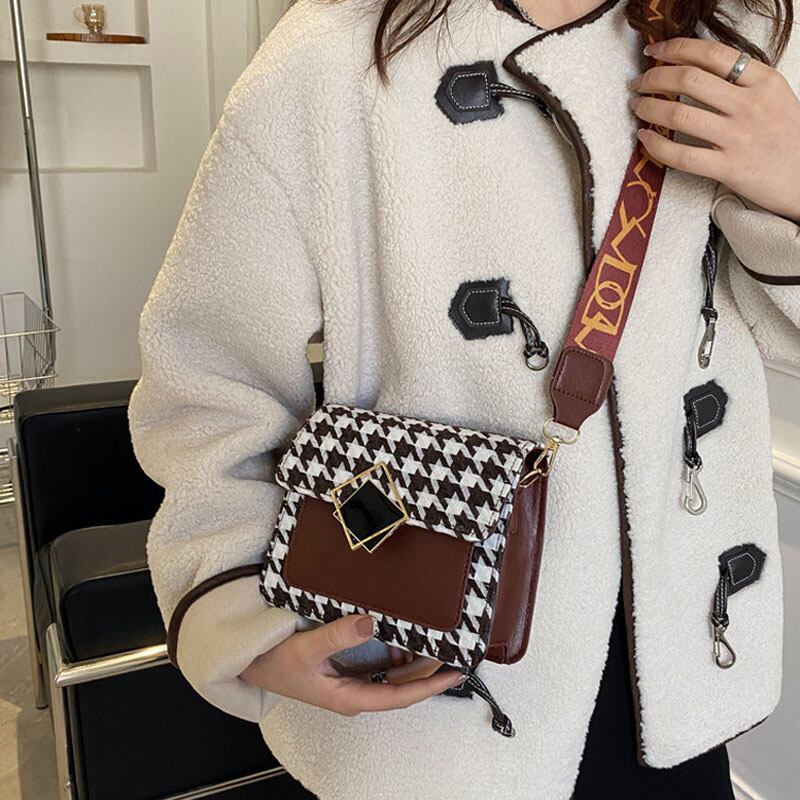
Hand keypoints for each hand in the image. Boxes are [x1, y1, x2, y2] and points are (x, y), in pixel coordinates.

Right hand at [239, 613, 465, 715]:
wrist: (250, 662)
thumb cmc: (274, 662)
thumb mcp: (305, 649)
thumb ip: (337, 636)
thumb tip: (370, 623)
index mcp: (351, 696)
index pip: (401, 694)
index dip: (430, 685)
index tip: (455, 673)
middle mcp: (357, 691)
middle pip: (404, 684)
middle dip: (429, 669)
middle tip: (454, 647)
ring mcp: (353, 680)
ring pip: (394, 673)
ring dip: (415, 658)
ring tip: (436, 638)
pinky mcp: (348, 668)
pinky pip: (382, 661)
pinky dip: (397, 649)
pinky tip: (406, 633)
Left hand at [629, 37, 799, 223]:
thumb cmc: (786, 136)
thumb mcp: (774, 96)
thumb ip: (741, 81)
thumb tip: (695, 67)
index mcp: (763, 81)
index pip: (712, 54)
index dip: (676, 49)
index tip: (654, 52)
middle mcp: (750, 105)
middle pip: (689, 79)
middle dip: (654, 78)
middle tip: (638, 83)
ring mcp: (738, 137)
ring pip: (679, 114)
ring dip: (649, 108)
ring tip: (637, 107)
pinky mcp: (728, 168)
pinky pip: (681, 155)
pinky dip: (656, 145)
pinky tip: (644, 138)